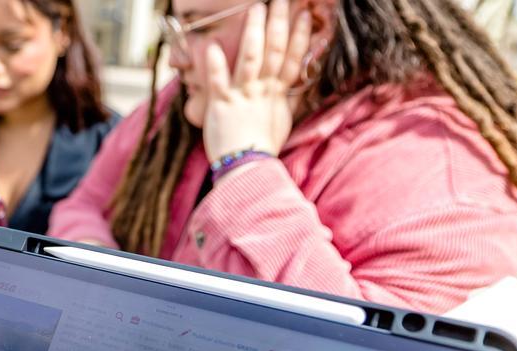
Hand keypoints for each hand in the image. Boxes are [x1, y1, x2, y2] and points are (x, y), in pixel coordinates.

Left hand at [201, 0, 311, 161]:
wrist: (248, 168)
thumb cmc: (262, 147)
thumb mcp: (281, 121)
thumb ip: (286, 99)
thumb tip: (296, 84)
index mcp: (276, 93)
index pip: (291, 59)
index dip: (299, 36)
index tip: (304, 14)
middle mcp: (262, 90)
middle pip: (274, 51)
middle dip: (278, 23)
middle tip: (280, 0)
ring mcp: (243, 96)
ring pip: (251, 59)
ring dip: (254, 33)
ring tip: (256, 9)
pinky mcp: (222, 104)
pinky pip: (218, 81)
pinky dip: (214, 64)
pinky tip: (212, 45)